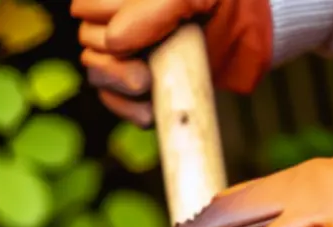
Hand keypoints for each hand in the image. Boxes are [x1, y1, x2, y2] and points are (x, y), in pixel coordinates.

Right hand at [71, 0, 271, 125]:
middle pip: (89, 42)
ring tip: (147, 84)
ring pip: (97, 71)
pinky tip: (150, 110)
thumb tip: (114, 41)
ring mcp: (125, 53)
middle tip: (147, 68)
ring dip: (119, 84)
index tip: (151, 32)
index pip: (85, 8)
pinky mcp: (138, 86)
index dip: (106, 20)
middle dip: (115, 58)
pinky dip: (129, 110)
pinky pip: (115, 102)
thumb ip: (152, 7)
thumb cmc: (220, 0)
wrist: (247, 28)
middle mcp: (115, 18)